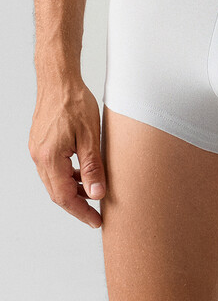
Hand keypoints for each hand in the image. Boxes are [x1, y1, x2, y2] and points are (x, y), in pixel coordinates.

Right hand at [28, 78, 105, 227]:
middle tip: (96, 214)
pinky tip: (82, 172)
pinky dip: (67, 175)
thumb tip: (96, 193)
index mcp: (50, 158)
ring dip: (72, 190)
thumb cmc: (74, 102)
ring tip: (93, 193)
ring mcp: (38, 150)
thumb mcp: (91, 135)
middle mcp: (39, 157)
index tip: (96, 221)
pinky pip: (53, 168)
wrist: (59, 79)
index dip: (81, 212)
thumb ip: (93, 166)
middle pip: (57, 192)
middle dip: (77, 205)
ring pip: (54, 180)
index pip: (64, 197)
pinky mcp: (41, 143)